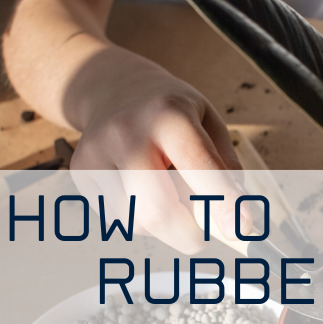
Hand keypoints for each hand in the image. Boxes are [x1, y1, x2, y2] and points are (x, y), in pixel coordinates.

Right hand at [70, 50, 248, 254]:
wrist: (114, 88)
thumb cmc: (169, 110)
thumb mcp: (209, 122)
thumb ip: (226, 167)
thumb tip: (236, 217)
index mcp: (168, 113)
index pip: (198, 166)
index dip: (222, 202)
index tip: (241, 228)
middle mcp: (127, 132)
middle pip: (157, 210)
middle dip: (189, 235)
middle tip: (203, 234)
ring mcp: (97, 153)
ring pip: (138, 222)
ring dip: (164, 226)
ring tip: (168, 194)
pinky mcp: (82, 174)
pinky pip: (119, 219)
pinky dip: (141, 218)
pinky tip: (143, 191)